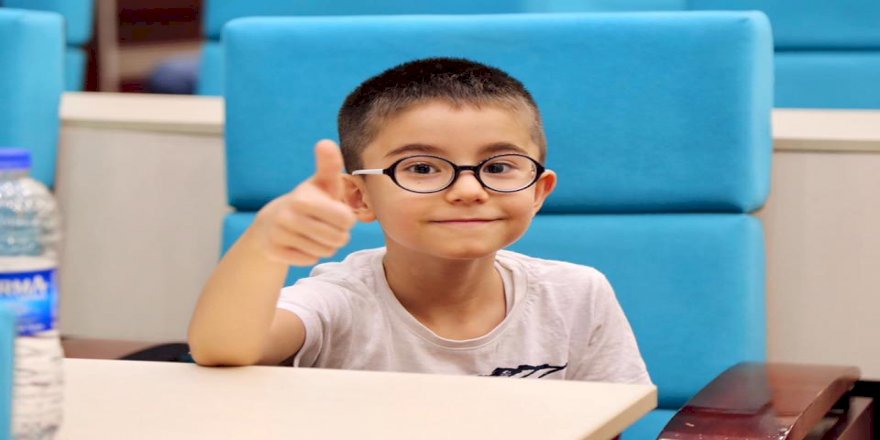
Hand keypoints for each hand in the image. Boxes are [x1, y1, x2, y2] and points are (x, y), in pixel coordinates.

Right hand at [252, 140, 356, 265]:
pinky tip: (302, 243)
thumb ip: (329, 164)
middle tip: (327, 225)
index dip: (347, 219)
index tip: (336, 212)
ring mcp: (279, 236)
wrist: (273, 221)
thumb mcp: (321, 182)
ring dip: (326, 245)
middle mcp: (287, 217)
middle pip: (338, 239)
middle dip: (338, 234)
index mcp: (303, 199)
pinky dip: (310, 254)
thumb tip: (325, 143)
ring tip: (315, 233)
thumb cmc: (310, 200)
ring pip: (325, 251)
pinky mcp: (274, 252)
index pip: (346, 220)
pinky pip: (309, 260)